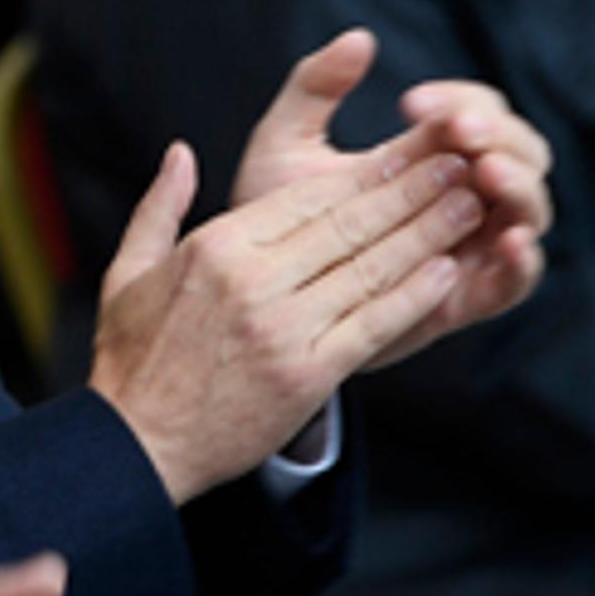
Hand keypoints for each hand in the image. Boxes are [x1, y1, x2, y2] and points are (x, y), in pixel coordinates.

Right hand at [87, 119, 485, 500]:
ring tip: (466, 207)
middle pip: (348, 225)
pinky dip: (414, 295)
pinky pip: (374, 323)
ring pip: (371, 269)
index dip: (363, 174)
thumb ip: (160, 207)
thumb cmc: (131, 359)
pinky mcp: (308, 373)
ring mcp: (283, 328)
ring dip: (426, 234)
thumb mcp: (128, 271)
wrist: (136, 443)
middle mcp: (252, 281)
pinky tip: (445, 272)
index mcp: (213, 248)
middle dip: (410, 191)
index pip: (306, 198)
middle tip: (457, 166)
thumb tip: (180, 153)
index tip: (403, 155)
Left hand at [228, 30, 550, 365]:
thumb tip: (359, 38)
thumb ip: (314, 90)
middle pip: (518, 152)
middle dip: (496, 135)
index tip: (411, 102)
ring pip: (528, 208)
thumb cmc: (271, 218)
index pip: (474, 113)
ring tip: (485, 171)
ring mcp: (470, 245)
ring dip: (516, 185)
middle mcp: (462, 195)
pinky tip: (508, 239)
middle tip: (458, 130)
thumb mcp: (284, 147)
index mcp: (429, 154)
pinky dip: (524, 260)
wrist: (253, 297)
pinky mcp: (465, 299)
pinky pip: (517, 281)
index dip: (458, 101)